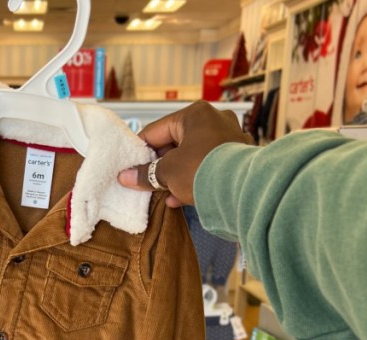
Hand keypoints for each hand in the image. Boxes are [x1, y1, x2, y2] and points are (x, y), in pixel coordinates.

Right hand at [117, 101, 251, 207]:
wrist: (242, 192)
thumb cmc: (201, 171)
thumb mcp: (167, 172)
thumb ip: (145, 173)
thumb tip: (125, 177)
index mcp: (195, 114)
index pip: (157, 130)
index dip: (140, 150)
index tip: (129, 165)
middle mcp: (215, 120)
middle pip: (176, 142)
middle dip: (160, 164)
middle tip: (145, 180)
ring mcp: (230, 138)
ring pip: (193, 156)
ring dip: (176, 174)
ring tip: (161, 191)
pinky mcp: (238, 159)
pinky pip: (208, 166)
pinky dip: (193, 179)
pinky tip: (179, 198)